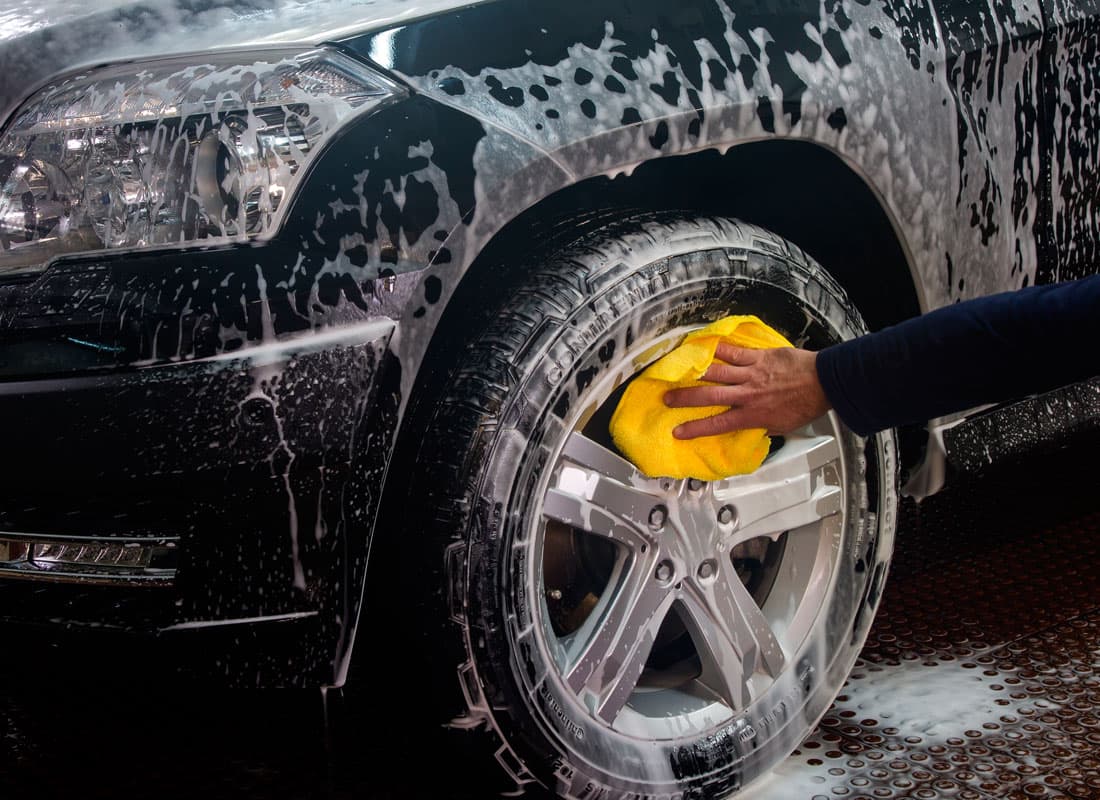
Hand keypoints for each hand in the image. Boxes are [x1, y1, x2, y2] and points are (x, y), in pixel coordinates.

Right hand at [664, 343, 830, 436]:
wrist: (824, 382)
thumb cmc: (805, 405)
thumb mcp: (782, 426)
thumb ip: (761, 426)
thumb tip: (749, 427)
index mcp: (752, 415)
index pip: (717, 424)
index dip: (695, 428)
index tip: (677, 431)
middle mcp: (747, 394)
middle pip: (709, 397)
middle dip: (685, 398)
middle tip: (667, 398)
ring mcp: (751, 374)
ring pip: (717, 372)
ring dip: (696, 373)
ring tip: (680, 372)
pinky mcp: (758, 357)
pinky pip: (734, 352)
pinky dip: (719, 349)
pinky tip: (706, 347)